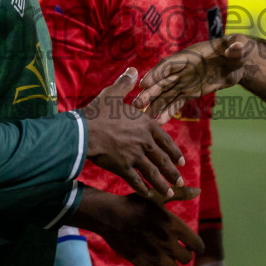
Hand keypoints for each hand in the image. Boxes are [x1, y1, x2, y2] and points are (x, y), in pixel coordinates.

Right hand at [75, 188, 205, 265]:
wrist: (110, 216)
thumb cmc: (135, 204)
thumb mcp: (158, 197)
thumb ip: (181, 195)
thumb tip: (199, 191)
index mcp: (175, 227)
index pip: (197, 245)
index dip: (196, 246)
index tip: (191, 245)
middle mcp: (168, 243)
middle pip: (186, 259)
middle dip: (182, 254)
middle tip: (175, 248)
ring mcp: (155, 255)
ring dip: (170, 263)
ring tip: (163, 255)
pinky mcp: (142, 263)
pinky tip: (151, 260)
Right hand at [81, 68, 185, 197]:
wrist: (84, 132)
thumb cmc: (98, 112)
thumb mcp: (113, 94)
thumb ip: (125, 83)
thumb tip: (133, 70)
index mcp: (145, 125)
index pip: (165, 140)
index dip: (174, 152)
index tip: (181, 161)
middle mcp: (144, 142)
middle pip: (163, 159)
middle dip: (172, 172)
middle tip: (180, 182)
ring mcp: (134, 156)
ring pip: (153, 173)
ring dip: (162, 184)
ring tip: (169, 194)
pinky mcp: (123, 168)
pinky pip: (136, 181)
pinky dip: (143, 189)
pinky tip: (148, 195)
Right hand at [134, 36, 250, 122]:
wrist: (239, 62)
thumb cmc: (237, 49)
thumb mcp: (239, 46)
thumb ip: (237, 47)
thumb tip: (237, 48)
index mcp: (190, 56)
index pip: (170, 64)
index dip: (157, 73)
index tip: (145, 83)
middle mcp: (184, 69)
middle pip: (163, 81)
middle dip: (150, 92)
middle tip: (137, 104)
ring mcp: (186, 81)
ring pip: (166, 94)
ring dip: (155, 105)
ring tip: (145, 118)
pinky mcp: (191, 91)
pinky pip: (177, 102)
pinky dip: (168, 111)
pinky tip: (160, 122)